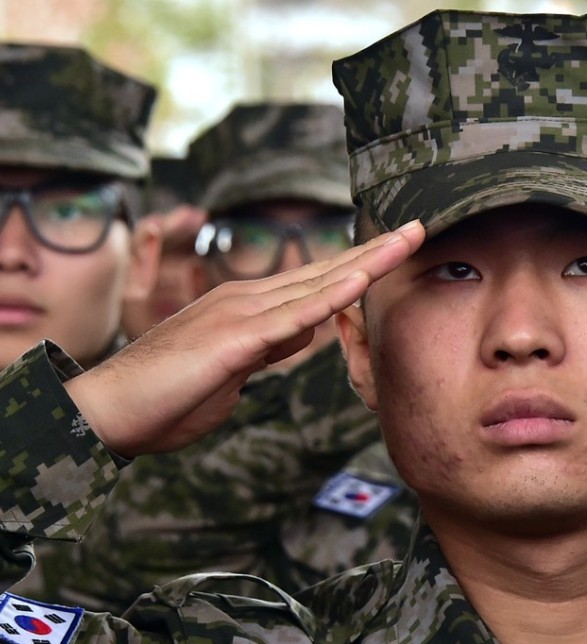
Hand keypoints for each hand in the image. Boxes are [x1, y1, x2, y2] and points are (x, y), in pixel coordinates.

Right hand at [66, 220, 424, 456]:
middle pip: (324, 271)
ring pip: (316, 284)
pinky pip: (292, 317)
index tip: (396, 249)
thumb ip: (271, 346)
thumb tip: (304, 332)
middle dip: (376, 251)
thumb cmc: (167, 397)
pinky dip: (330, 298)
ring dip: (366, 262)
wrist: (109, 412)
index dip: (359, 264)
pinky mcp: (234, 340)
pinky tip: (362, 280)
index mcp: (249, 307)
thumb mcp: (236, 369)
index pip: (316, 281)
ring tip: (408, 240)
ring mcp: (241, 315)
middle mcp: (248, 300)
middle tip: (419, 229)